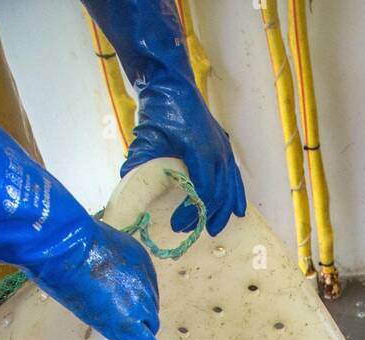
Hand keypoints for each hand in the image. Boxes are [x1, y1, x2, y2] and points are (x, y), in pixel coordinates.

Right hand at [0, 112, 160, 339]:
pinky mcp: (129, 322)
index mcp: (139, 258)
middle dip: (138, 317)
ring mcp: (140, 300)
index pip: (143, 288)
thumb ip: (105, 268)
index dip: (133, 300)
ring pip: (147, 325)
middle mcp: (146, 279)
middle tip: (119, 320)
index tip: (126, 306)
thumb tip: (98, 284)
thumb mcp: (94, 250)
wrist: (63, 245)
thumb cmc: (66, 242)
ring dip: (137, 331)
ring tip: (120, 333)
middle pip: (149, 308)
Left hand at [81, 1, 245, 236]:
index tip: (177, 224)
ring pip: (229, 188)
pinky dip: (236, 195)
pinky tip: (238, 212)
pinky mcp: (224, 147)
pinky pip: (235, 177)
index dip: (192, 212)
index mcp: (200, 150)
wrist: (173, 83)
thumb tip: (126, 185)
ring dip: (222, 212)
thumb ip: (140, 161)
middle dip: (204, 216)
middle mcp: (217, 152)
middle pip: (218, 194)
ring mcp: (223, 149)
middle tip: (188, 230)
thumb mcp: (148, 136)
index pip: (203, 191)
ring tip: (212, 229)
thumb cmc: (160, 108)